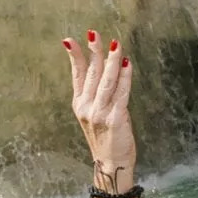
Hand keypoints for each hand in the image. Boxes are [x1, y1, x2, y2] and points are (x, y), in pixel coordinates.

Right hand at [64, 31, 135, 186]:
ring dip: (111, 61)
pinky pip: (121, 93)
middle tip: (96, 34)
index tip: (70, 40)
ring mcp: (100, 113)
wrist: (111, 163)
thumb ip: (97, 93)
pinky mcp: (115, 118)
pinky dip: (125, 77)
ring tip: (115, 44)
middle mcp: (86, 107)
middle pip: (91, 74)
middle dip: (94, 51)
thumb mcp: (94, 114)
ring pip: (106, 81)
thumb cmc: (106, 137)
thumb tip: (105, 67)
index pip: (76, 75)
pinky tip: (127, 64)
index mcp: (79, 104)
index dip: (74, 56)